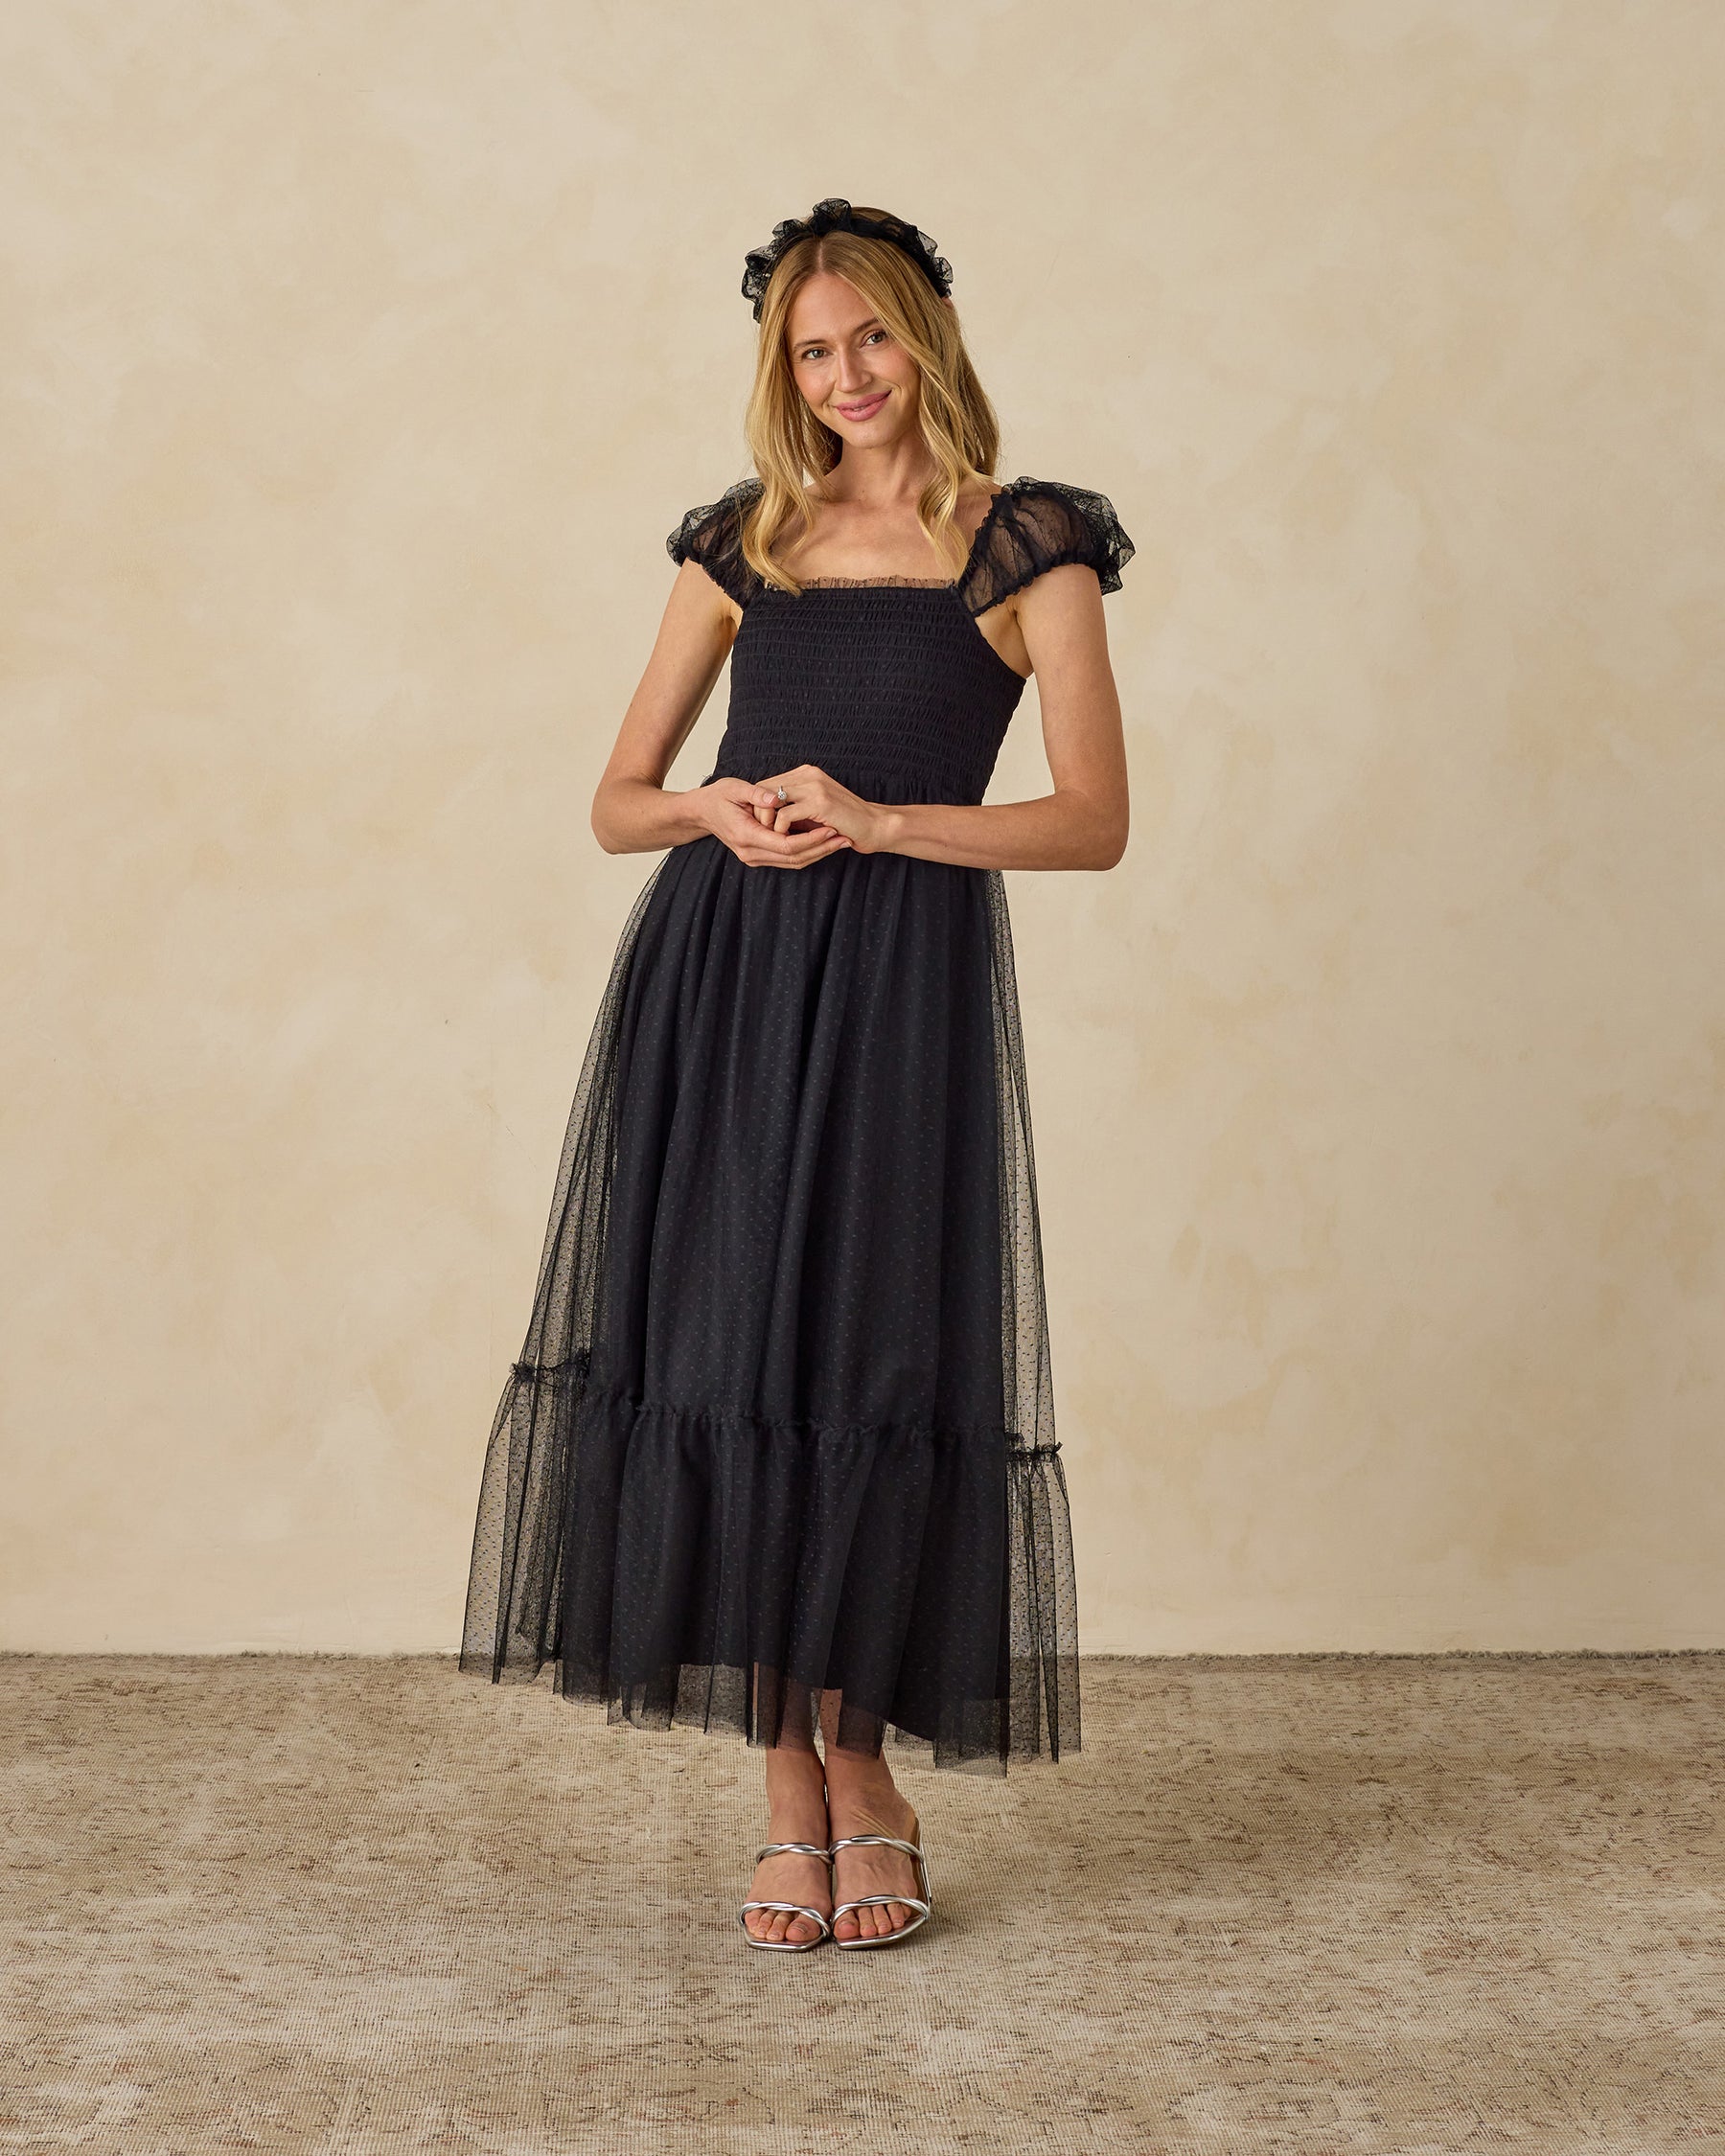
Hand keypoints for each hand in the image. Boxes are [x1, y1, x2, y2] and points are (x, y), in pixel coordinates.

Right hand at [695, 777, 853, 869]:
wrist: (701, 812)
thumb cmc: (717, 796)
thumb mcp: (734, 788)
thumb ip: (757, 793)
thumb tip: (776, 797)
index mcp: (746, 835)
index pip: (786, 845)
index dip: (811, 839)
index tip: (832, 828)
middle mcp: (750, 852)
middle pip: (793, 858)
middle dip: (821, 849)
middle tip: (845, 838)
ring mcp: (754, 857)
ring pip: (793, 863)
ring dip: (818, 853)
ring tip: (841, 841)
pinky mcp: (758, 856)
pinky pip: (787, 859)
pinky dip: (807, 852)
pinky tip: (824, 842)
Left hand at [748, 765, 895, 853]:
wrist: (875, 826)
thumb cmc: (844, 822)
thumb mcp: (814, 810)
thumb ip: (793, 807)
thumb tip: (766, 815)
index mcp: (806, 773)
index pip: (767, 784)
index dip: (760, 806)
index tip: (762, 825)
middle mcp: (808, 774)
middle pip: (764, 789)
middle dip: (759, 813)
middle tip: (761, 832)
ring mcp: (814, 786)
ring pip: (771, 800)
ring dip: (767, 822)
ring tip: (772, 836)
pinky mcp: (820, 802)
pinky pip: (785, 815)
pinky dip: (780, 829)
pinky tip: (786, 839)